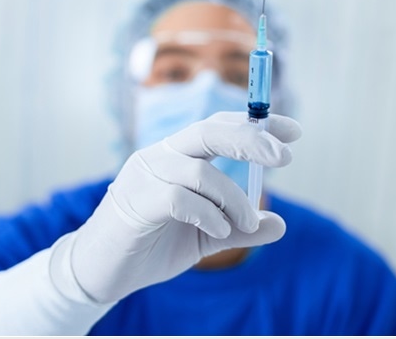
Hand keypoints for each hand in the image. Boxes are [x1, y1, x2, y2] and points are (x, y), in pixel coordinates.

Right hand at [51, 111, 301, 303]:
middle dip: (250, 139)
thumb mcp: (204, 237)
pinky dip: (209, 214)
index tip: (292, 130)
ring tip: (247, 223)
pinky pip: (181, 199)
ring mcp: (144, 177)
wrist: (104, 271)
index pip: (216, 126)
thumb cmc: (150, 246)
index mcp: (174, 157)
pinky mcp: (135, 202)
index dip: (253, 124)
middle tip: (285, 157)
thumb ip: (238, 228)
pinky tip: (219, 230)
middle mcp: (158, 157)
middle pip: (206, 131)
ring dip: (234, 198)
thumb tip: (279, 224)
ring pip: (199, 170)